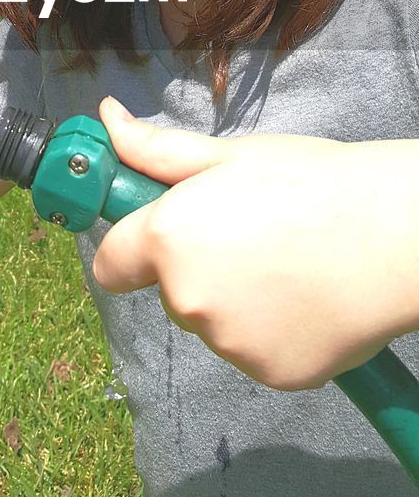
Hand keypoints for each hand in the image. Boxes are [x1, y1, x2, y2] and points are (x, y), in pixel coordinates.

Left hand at [93, 97, 418, 390]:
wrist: (393, 235)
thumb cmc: (313, 183)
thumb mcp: (230, 156)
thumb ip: (157, 151)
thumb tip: (106, 121)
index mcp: (168, 239)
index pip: (111, 265)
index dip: (130, 252)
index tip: (155, 240)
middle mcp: (187, 299)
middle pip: (171, 294)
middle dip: (199, 270)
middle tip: (254, 238)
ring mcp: (229, 344)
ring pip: (216, 324)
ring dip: (239, 303)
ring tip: (291, 266)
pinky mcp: (271, 375)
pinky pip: (257, 353)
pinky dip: (276, 333)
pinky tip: (310, 299)